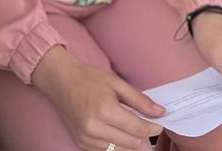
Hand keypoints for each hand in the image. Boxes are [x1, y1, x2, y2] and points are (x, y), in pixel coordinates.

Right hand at [30, 45, 164, 149]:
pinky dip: (117, 146)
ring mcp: (86, 139)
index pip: (138, 129)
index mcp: (105, 110)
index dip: (153, 128)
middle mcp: (94, 128)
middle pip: (132, 143)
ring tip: (135, 131)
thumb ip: (140, 100)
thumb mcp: (117, 83)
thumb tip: (160, 112)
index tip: (160, 123)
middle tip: (149, 126)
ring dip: (132, 144)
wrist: (60, 82)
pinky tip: (120, 135)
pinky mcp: (81, 144)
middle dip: (145, 137)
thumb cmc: (89, 78)